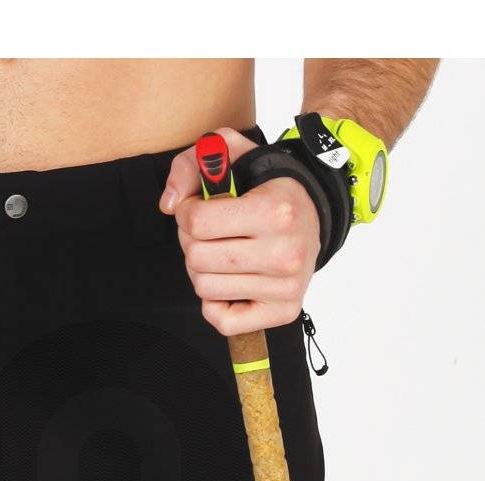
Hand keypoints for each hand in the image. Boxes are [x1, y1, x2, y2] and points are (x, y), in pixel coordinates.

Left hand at [160, 126, 319, 337]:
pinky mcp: (284, 311)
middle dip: (191, 242)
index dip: (186, 213)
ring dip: (202, 271)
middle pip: (197, 258)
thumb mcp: (233, 154)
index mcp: (274, 211)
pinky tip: (229, 282)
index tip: (197, 208)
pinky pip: (224, 321)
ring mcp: (286, 286)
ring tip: (219, 254)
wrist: (315, 212)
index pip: (197, 222)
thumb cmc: (268, 186)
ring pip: (205, 289)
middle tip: (207, 234)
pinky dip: (216, 305)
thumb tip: (169, 205)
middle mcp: (283, 253)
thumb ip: (192, 163)